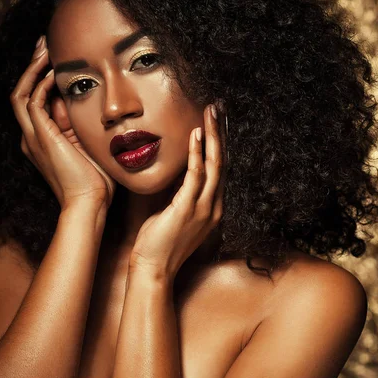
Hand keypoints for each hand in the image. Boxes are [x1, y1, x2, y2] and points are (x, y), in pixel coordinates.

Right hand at [10, 36, 116, 210]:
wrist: (91, 202)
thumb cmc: (97, 177)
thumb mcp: (89, 141)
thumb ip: (83, 122)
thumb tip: (87, 97)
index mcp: (43, 137)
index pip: (36, 98)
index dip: (42, 75)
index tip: (57, 56)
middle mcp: (32, 135)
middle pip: (22, 91)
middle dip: (33, 65)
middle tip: (45, 42)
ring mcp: (32, 136)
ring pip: (20, 93)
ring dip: (32, 69)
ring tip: (45, 47)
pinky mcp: (39, 137)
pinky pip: (31, 102)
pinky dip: (40, 83)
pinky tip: (55, 69)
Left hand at [129, 102, 226, 279]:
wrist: (153, 269)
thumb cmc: (159, 241)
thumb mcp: (174, 212)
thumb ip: (180, 191)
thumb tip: (173, 168)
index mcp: (212, 207)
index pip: (220, 169)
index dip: (219, 143)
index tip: (215, 122)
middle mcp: (214, 206)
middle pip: (223, 162)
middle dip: (221, 133)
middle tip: (218, 108)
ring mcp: (204, 208)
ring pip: (215, 165)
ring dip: (213, 136)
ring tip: (210, 113)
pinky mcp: (188, 209)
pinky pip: (196, 176)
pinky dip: (197, 153)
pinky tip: (195, 135)